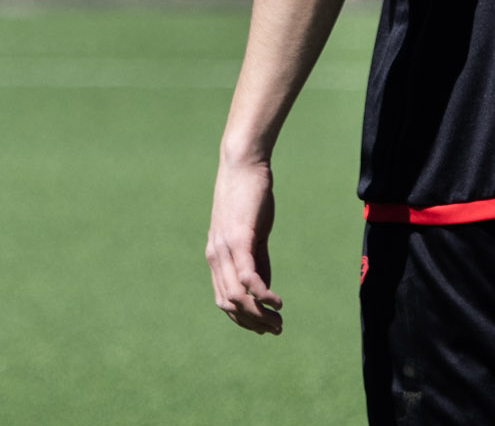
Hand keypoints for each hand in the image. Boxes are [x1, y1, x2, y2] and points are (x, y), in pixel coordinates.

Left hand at [207, 157, 283, 333]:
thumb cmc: (249, 195)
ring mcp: (226, 249)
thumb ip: (257, 259)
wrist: (242, 163)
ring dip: (259, 315)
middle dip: (252, 323)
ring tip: (279, 322)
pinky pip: (247, 277)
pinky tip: (278, 301)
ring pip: (237, 296)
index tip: (264, 328)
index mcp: (216, 257)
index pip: (224, 300)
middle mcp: (216, 257)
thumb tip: (264, 286)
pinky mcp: (240, 239)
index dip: (243, 319)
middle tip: (275, 330)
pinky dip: (262, 295)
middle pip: (229, 304)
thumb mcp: (252, 232)